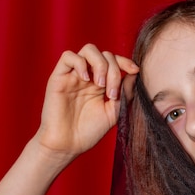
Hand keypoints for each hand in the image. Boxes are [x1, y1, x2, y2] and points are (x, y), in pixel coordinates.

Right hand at [35, 44, 138, 158]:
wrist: (67, 145)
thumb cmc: (89, 132)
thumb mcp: (114, 112)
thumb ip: (125, 93)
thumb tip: (135, 74)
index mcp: (101, 83)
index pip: (115, 62)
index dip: (126, 62)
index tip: (135, 71)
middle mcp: (88, 76)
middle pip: (105, 55)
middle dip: (114, 71)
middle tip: (112, 94)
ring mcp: (73, 76)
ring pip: (89, 49)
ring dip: (100, 64)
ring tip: (100, 85)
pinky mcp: (58, 77)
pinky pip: (68, 56)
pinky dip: (80, 63)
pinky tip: (86, 79)